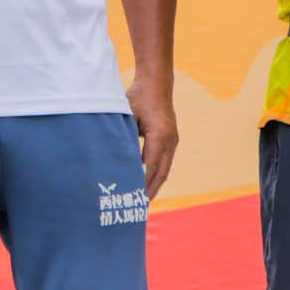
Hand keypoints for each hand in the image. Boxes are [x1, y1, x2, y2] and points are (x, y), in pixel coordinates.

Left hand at [128, 77, 179, 199]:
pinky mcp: (171, 139)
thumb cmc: (138, 96)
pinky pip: (164, 162)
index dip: (142, 185)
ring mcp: (173, 140)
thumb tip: (115, 159)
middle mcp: (170, 140)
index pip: (150, 167)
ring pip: (164, 169)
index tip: (134, 199)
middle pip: (161, 173)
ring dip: (154, 185)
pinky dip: (156, 174)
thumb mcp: (126, 114)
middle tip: (138, 208)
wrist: (157, 81)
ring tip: (143, 201)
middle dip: (150, 191)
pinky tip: (147, 183)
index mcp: (160, 135)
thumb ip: (123, 136)